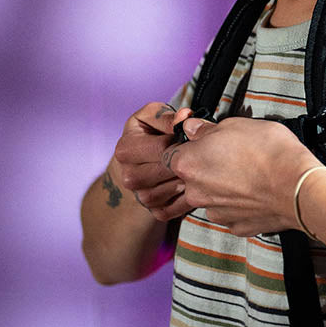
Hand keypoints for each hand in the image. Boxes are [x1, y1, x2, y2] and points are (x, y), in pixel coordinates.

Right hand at [113, 102, 193, 221]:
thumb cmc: (148, 134)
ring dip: (189, 178)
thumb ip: (167, 116)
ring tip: (198, 167)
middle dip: (187, 161)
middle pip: (168, 170)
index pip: (162, 148)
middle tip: (200, 153)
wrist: (138, 164)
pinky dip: (189, 196)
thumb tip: (184, 116)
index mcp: (126, 150)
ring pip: (172, 190)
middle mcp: (129, 176)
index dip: (180, 141)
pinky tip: (194, 183)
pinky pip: (176, 207)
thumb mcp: (152, 116)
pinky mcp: (154, 210)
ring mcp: (140, 196)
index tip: (190, 136)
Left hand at [164, 116, 319, 235]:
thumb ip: (206, 129)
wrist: (298, 187)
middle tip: (232, 155)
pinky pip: (231, 212)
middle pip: (191, 178)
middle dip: (207, 167)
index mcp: (189, 164)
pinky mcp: (235, 225)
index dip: (187, 148)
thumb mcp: (236, 124)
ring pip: (211, 196)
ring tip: (250, 173)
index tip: (202, 143)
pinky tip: (257, 191)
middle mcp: (196, 192)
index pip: (170, 156)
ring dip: (224, 187)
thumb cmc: (269, 151)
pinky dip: (240, 203)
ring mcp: (216, 213)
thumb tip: (193, 129)